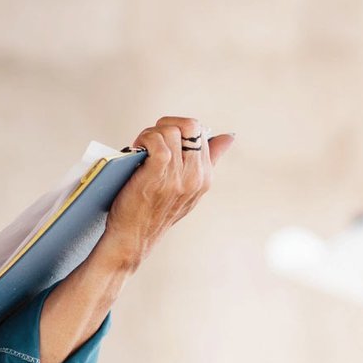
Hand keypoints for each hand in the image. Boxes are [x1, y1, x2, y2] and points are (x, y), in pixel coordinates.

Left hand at [97, 117, 233, 268]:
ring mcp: (178, 176)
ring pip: (171, 130)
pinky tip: (137, 149)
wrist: (133, 238)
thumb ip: (209, 161)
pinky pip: (157, 141)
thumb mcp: (189, 190)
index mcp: (205, 177)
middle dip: (167, 125)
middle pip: (190, 126)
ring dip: (151, 133)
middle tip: (151, 138)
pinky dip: (144, 139)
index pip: (200, 133)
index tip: (162, 141)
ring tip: (141, 146)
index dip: (177, 130)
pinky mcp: (159, 173)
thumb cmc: (154, 212)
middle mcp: (196, 176)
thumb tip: (228, 137)